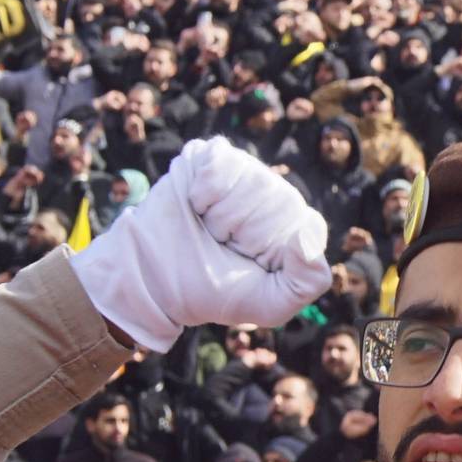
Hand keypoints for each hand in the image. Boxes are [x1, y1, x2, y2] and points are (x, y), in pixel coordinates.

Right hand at [71, 140, 332, 348]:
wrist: (153, 280)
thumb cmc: (213, 292)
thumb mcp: (269, 305)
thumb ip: (308, 282)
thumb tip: (307, 236)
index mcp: (295, 228)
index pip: (306, 225)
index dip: (272, 248)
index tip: (249, 262)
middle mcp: (276, 195)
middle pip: (281, 201)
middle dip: (244, 234)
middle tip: (222, 246)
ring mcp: (245, 172)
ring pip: (254, 181)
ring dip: (222, 216)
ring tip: (208, 227)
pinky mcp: (213, 157)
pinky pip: (224, 160)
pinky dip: (205, 190)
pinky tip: (196, 205)